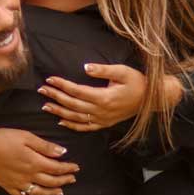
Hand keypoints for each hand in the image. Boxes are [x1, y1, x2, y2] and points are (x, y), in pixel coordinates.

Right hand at [0, 121, 79, 194]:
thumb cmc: (3, 139)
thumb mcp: (26, 137)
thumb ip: (44, 146)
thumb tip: (62, 152)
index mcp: (35, 162)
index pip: (57, 168)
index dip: (68, 168)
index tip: (76, 168)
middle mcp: (29, 176)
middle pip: (51, 181)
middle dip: (63, 180)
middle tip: (72, 179)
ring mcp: (18, 183)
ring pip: (39, 192)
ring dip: (51, 193)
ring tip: (60, 192)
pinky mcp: (8, 186)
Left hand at [38, 64, 182, 131]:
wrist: (152, 100)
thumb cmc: (138, 82)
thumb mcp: (123, 71)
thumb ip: (103, 70)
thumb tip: (85, 67)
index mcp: (104, 97)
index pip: (76, 91)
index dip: (61, 85)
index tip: (49, 79)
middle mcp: (101, 111)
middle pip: (72, 104)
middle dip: (55, 97)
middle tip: (42, 90)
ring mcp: (103, 119)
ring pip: (76, 118)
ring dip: (59, 112)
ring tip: (45, 106)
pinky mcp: (105, 123)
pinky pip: (85, 127)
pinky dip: (72, 125)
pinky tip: (62, 122)